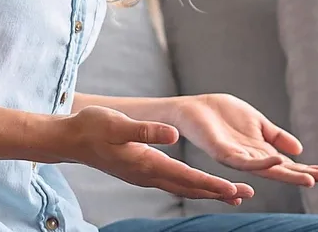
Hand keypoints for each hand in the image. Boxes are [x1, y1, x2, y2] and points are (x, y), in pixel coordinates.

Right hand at [56, 105, 252, 204]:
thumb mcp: (119, 124)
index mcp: (147, 164)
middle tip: (246, 194)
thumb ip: (146, 130)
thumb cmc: (93, 128)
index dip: (211, 183)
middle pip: (190, 188)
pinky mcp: (142, 172)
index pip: (186, 177)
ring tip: (233, 194)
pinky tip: (201, 185)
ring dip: (208, 191)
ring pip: (183, 188)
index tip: (233, 188)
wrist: (71, 140)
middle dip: (218, 192)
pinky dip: (192, 186)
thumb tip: (173, 134)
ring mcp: (145, 176)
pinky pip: (173, 183)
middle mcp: (149, 175)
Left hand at [171, 93, 317, 186]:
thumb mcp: (257, 122)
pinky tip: (277, 160)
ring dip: (288, 174)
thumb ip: (276, 136)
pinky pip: (245, 161)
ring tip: (309, 178)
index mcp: (260, 151)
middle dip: (303, 175)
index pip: (287, 163)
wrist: (194, 108)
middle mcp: (252, 158)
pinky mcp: (224, 153)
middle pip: (281, 170)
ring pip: (267, 170)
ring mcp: (239, 157)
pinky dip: (262, 163)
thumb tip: (299, 149)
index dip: (306, 168)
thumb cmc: (222, 114)